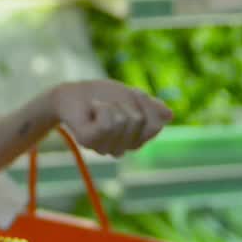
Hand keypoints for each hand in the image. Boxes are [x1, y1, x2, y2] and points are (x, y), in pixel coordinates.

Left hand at [49, 80, 172, 156]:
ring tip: (100, 106)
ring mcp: (103, 147)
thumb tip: (170, 116)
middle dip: (129, 104)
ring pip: (125, 122)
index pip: (155, 127)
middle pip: (141, 123)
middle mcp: (120, 148)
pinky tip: (94, 108)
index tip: (130, 100)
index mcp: (133, 140)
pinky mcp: (88, 141)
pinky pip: (109, 124)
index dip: (146, 107)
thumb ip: (151, 107)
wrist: (71, 93)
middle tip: (112, 102)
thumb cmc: (102, 95)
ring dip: (114, 105)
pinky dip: (103, 108)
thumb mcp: (132, 97)